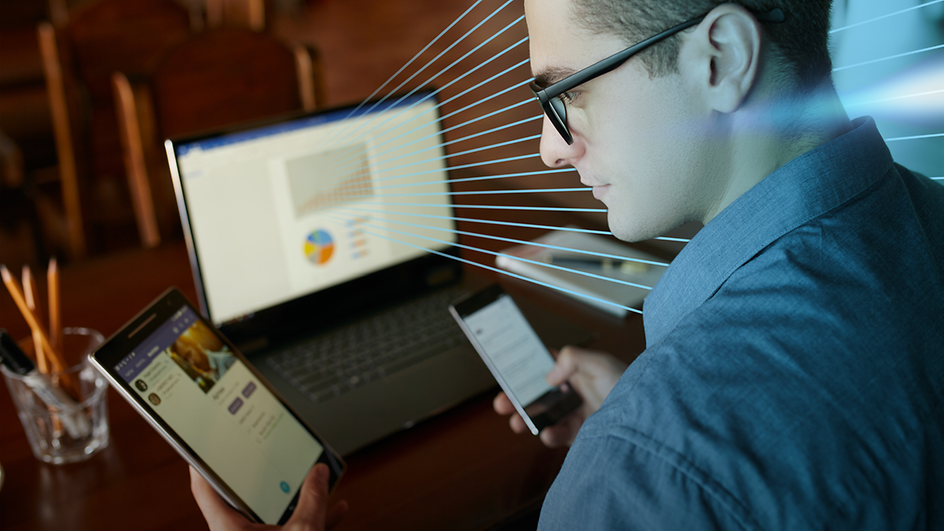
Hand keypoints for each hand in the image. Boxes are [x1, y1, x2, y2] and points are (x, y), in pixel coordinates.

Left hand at [190, 464, 347, 530]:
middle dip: (265, 477)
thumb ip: (312, 500)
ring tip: (314, 480)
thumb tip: (318, 474)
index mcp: (228, 529)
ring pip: (272, 516)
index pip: (204, 487)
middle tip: (271, 453)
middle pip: (244, 498)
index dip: (201, 462)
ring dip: (294, 499)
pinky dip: (309, 519)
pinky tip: (334, 509)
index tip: (204, 442)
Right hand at [493, 345, 626, 447]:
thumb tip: (549, 376)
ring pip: (544, 416)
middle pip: (537, 393)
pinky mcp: (582, 433)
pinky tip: (547, 434)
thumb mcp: (600, 362)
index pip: (544, 365)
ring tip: (516, 423)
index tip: (505, 372)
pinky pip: (560, 435)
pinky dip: (550, 435)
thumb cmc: (630, 384)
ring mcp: (576, 412)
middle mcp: (573, 390)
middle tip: (501, 404)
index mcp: (575, 369)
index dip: (524, 368)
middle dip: (517, 399)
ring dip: (527, 419)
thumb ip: (572, 358)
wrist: (648, 418)